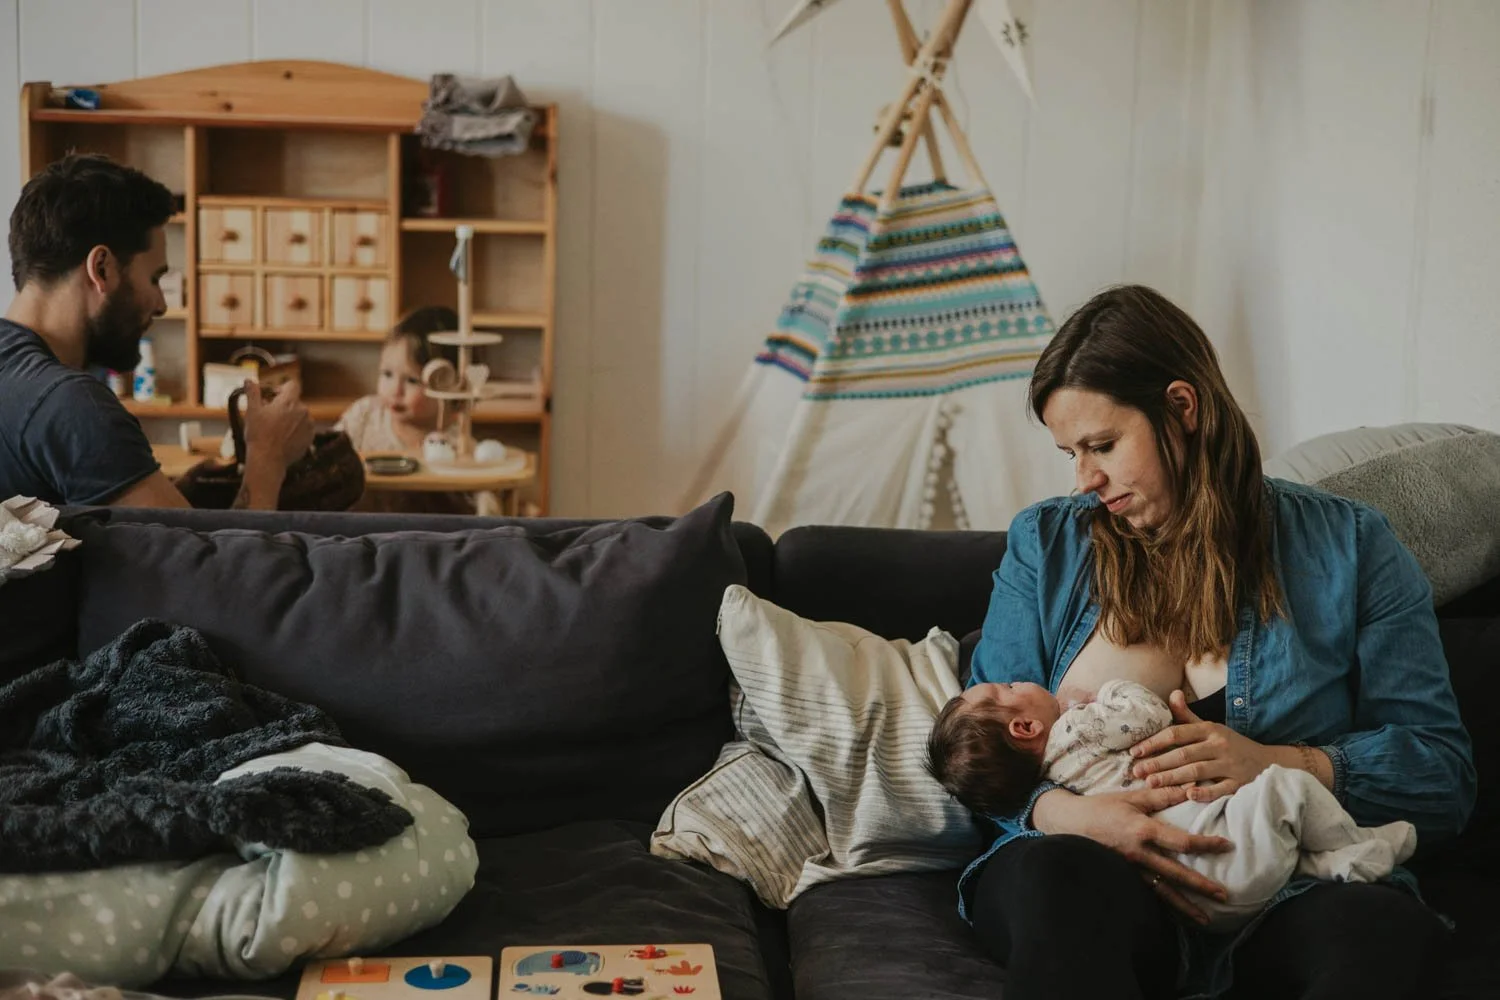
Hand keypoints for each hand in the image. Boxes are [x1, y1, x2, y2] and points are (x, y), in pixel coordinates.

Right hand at [241, 379, 313, 468]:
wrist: (268, 460)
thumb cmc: (258, 435)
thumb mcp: (252, 411)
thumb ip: (253, 393)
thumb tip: (249, 380)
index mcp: (289, 402)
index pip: (292, 385)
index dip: (281, 388)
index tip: (272, 397)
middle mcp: (303, 411)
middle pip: (294, 402)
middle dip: (282, 406)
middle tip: (269, 416)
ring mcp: (309, 425)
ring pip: (299, 416)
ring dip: (290, 418)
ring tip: (275, 429)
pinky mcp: (310, 438)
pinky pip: (303, 429)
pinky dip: (295, 430)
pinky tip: (283, 438)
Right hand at [1033, 784, 1231, 924]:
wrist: (1067, 823)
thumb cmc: (1100, 807)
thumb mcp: (1130, 797)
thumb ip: (1160, 796)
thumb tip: (1189, 789)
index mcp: (1143, 831)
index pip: (1182, 842)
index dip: (1206, 845)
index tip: (1226, 846)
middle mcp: (1139, 854)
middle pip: (1177, 874)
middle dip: (1202, 886)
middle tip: (1225, 895)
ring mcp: (1130, 869)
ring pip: (1163, 892)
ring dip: (1185, 907)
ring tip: (1205, 920)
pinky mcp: (1122, 877)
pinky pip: (1147, 894)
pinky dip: (1163, 906)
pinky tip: (1176, 916)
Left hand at [1129, 690, 1277, 801]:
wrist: (1269, 762)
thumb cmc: (1231, 745)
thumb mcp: (1211, 727)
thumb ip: (1188, 715)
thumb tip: (1172, 693)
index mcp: (1209, 730)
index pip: (1176, 734)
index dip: (1153, 742)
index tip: (1135, 751)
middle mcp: (1219, 744)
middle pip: (1183, 754)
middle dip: (1157, 763)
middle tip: (1136, 771)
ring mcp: (1230, 764)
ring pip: (1197, 771)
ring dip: (1172, 777)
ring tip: (1151, 783)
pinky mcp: (1240, 783)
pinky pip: (1220, 788)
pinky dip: (1205, 792)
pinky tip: (1188, 796)